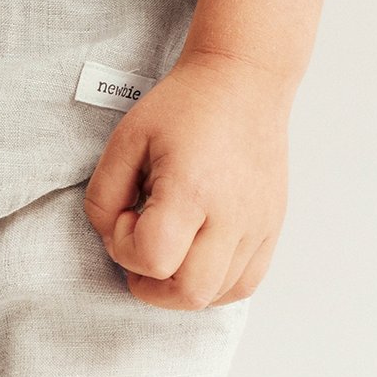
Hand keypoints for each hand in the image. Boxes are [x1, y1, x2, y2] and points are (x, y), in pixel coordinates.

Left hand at [81, 48, 292, 309]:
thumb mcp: (127, 137)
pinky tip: (196, 258)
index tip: (125, 215)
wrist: (242, 81)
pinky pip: (245, 285)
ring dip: (182, 287)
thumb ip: (105, 193)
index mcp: (191, 188)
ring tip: (168, 249)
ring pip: (218, 296)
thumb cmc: (184, 105)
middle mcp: (231, 216)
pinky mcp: (272, 228)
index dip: (125, 247)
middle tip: (138, 252)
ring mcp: (258, 226)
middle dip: (151, 285)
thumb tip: (111, 235)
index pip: (152, 258)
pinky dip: (215, 286)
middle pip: (189, 293)